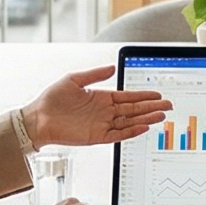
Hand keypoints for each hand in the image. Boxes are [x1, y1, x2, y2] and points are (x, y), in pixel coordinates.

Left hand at [20, 65, 170, 147]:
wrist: (37, 119)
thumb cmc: (52, 99)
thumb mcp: (74, 80)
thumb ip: (95, 75)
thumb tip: (112, 68)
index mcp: (101, 97)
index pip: (127, 96)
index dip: (143, 96)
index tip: (157, 94)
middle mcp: (104, 112)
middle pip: (133, 109)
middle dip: (151, 107)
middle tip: (168, 105)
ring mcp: (101, 124)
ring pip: (129, 122)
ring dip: (145, 119)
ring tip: (161, 116)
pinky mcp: (96, 137)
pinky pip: (118, 135)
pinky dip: (131, 132)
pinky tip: (143, 128)